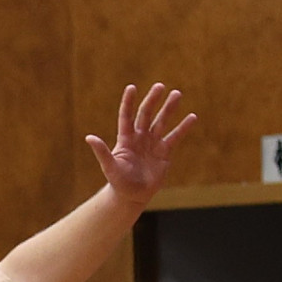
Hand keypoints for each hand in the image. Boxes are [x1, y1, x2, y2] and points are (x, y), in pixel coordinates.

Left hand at [85, 83, 196, 206]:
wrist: (132, 196)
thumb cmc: (118, 182)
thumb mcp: (109, 166)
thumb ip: (102, 152)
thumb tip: (89, 137)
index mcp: (125, 139)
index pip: (126, 116)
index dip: (128, 102)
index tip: (132, 87)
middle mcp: (140, 137)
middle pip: (146, 114)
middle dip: (152, 100)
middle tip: (160, 86)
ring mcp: (153, 143)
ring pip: (162, 122)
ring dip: (169, 108)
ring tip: (177, 94)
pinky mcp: (164, 152)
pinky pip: (175, 137)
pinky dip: (183, 127)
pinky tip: (192, 117)